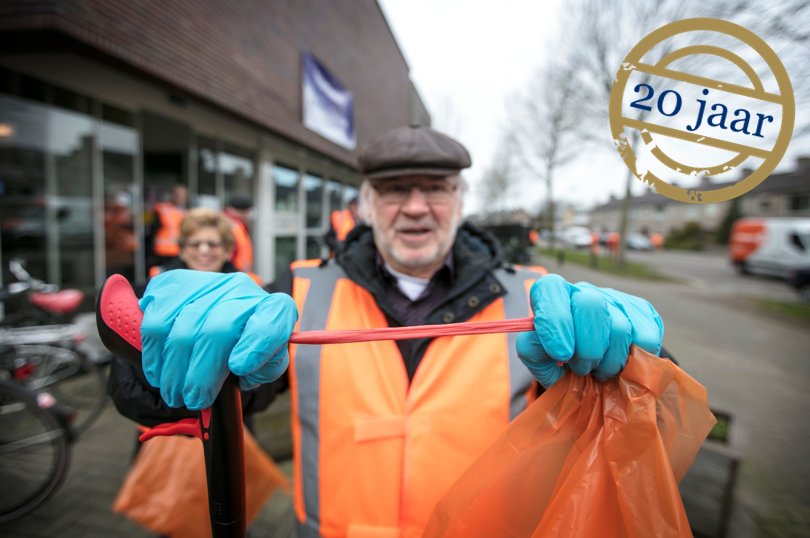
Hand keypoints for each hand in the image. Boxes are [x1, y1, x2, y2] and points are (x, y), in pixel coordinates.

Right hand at [139, 270, 297, 409]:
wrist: (218, 317)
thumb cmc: (245, 347)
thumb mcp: (264, 363)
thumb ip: (262, 371)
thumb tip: (240, 375)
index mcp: (272, 309)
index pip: (270, 321)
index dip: (256, 345)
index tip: (239, 368)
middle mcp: (241, 290)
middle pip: (217, 330)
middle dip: (201, 374)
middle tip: (194, 400)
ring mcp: (206, 284)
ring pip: (182, 331)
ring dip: (174, 372)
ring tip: (174, 394)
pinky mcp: (173, 284)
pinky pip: (156, 323)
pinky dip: (154, 356)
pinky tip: (160, 372)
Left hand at [516, 274, 662, 386]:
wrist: (594, 371)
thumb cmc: (562, 362)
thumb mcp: (541, 360)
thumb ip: (533, 350)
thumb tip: (543, 343)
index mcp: (553, 295)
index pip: (550, 288)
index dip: (555, 319)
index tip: (560, 353)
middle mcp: (583, 291)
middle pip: (590, 305)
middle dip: (587, 348)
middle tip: (582, 368)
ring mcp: (615, 299)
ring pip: (619, 327)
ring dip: (609, 361)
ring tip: (599, 371)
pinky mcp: (642, 312)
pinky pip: (644, 339)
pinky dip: (633, 361)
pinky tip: (620, 365)